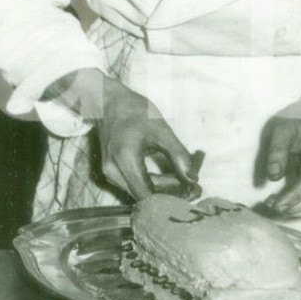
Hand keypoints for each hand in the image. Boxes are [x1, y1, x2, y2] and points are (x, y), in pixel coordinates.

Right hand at [45, 70, 199, 201]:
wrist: (107, 101)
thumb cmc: (135, 112)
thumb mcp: (161, 130)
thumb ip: (178, 156)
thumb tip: (193, 179)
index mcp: (125, 160)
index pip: (148, 195)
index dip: (170, 197)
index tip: (190, 192)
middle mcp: (113, 172)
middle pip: (144, 195)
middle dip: (168, 193)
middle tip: (191, 185)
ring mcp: (109, 174)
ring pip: (139, 191)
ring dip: (160, 189)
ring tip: (181, 178)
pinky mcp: (110, 172)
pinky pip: (133, 184)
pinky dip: (151, 182)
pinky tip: (167, 175)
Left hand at [258, 90, 300, 218]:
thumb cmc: (298, 120)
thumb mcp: (282, 127)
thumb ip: (277, 150)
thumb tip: (273, 176)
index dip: (294, 195)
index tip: (276, 205)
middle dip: (294, 207)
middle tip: (270, 207)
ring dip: (298, 210)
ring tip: (275, 206)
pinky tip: (287, 204)